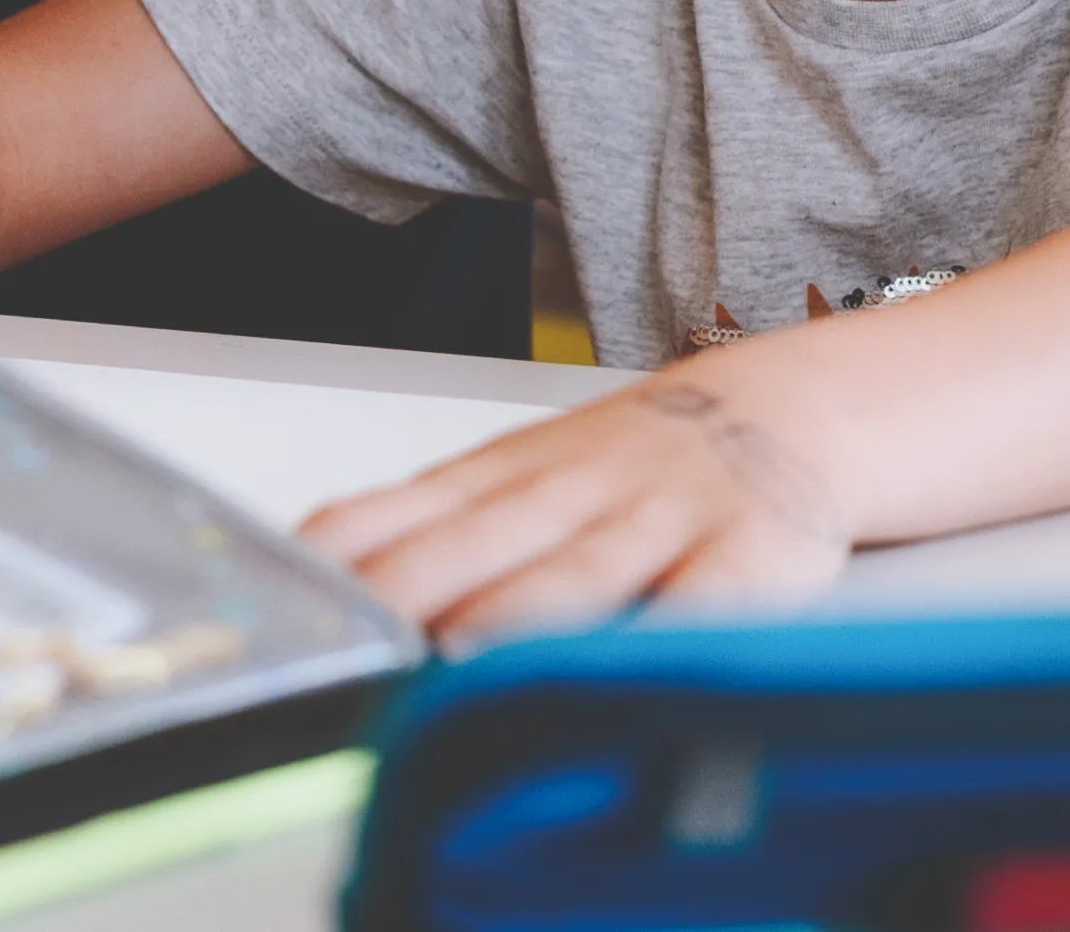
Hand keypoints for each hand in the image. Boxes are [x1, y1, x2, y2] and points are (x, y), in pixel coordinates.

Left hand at [299, 368, 846, 637]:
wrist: (780, 406)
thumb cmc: (632, 465)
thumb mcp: (517, 481)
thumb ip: (430, 535)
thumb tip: (318, 593)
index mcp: (505, 478)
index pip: (404, 510)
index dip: (347, 558)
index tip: (290, 602)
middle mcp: (570, 493)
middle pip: (475, 541)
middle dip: (409, 588)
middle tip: (350, 641)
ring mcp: (657, 520)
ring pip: (577, 569)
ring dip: (518, 610)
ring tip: (458, 650)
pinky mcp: (745, 555)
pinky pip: (709, 597)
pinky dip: (673, 627)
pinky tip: (637, 663)